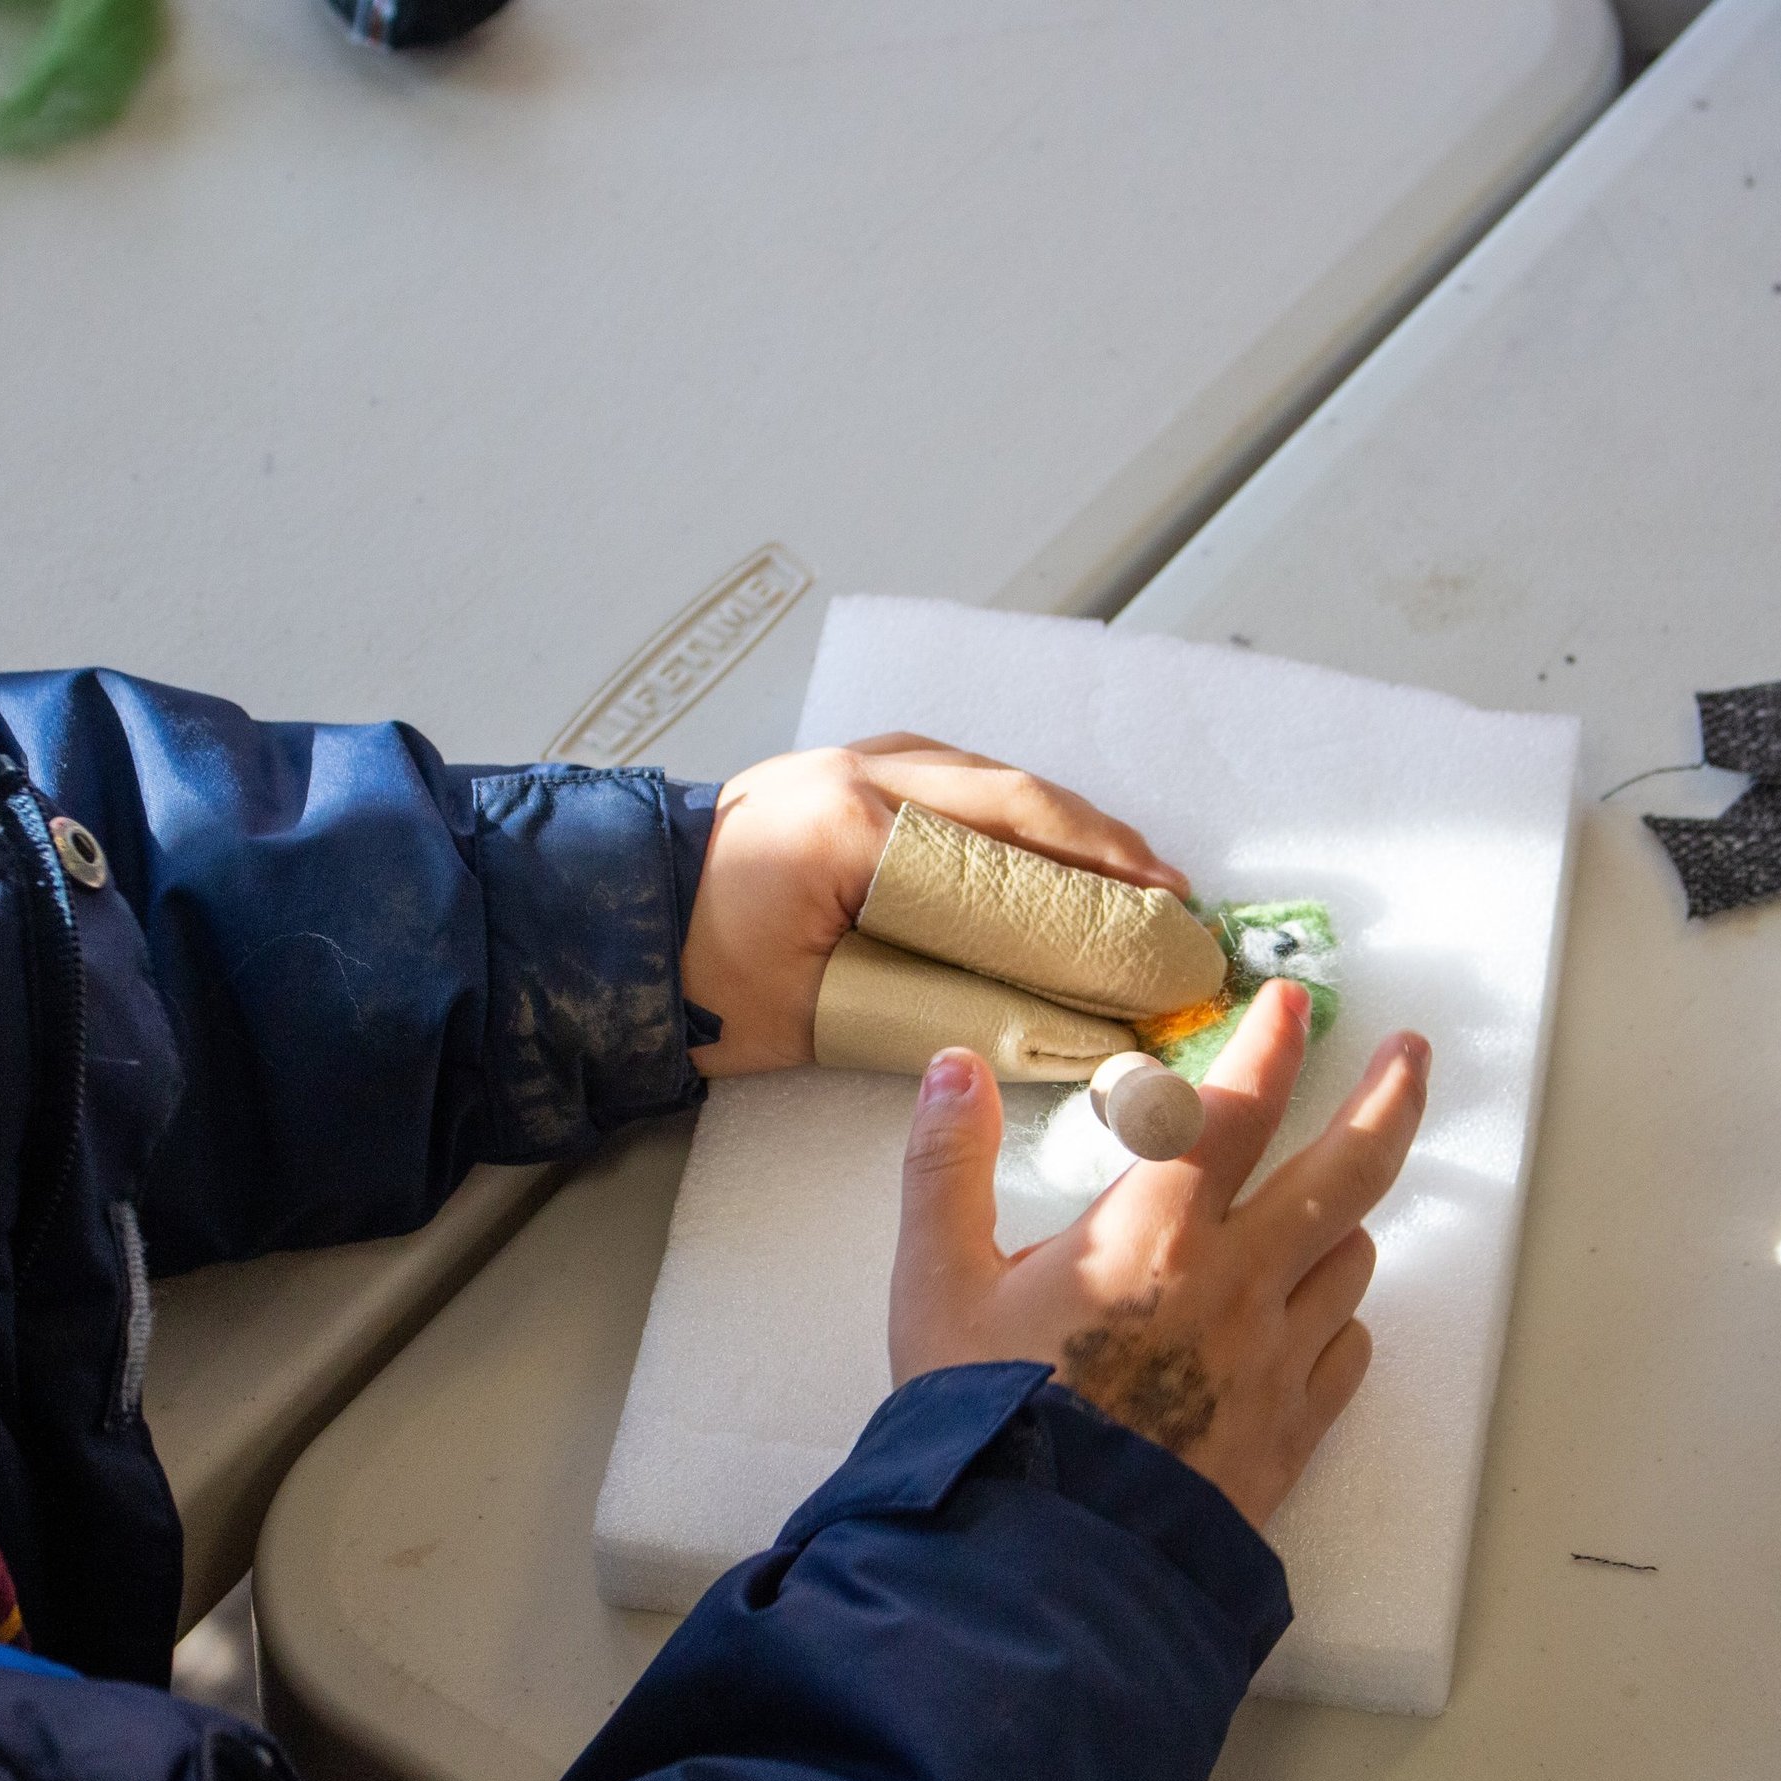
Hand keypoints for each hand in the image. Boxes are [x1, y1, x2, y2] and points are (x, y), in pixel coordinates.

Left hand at [681, 737, 1183, 1075]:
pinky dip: (1014, 811)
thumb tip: (1045, 1021)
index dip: (1097, 877)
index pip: (1009, 839)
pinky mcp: (844, 770)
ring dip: (1067, 824)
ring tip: (1131, 873)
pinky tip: (1054, 846)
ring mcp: (852, 758)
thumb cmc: (701, 981)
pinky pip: (953, 778)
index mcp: (856, 823)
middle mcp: (862, 770)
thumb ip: (931, 1004)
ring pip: (990, 777)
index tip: (1157, 913)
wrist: (610, 927)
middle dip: (1105, 845)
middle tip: (1170, 895)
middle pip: (1016, 795)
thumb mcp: (821, 1010)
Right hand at [890, 980, 1429, 1528]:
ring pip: (1351, 1259)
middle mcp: (1237, 1281)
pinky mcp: (1291, 1432)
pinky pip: (1346, 1352)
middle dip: (1388, 1099)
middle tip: (1411, 1056)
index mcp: (1155, 1230)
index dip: (1270, 1042)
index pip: (1236, 1106)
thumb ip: (946, 1164)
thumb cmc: (982, 1422)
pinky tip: (1314, 1318)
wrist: (1039, 1566)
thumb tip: (954, 1070)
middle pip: (1347, 1169)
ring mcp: (1276, 1359)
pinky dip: (1337, 1318)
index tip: (1292, 1001)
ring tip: (1328, 1204)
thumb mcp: (935, 1282)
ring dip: (1345, 1218)